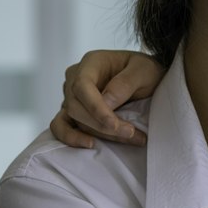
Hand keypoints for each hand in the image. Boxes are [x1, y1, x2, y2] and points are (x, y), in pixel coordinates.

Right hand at [49, 50, 164, 147]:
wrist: (145, 79)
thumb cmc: (144, 70)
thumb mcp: (144, 70)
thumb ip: (125, 83)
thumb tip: (106, 102)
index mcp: (91, 63)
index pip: (82, 86)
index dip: (95, 107)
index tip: (114, 124)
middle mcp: (75, 78)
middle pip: (76, 106)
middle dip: (102, 125)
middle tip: (130, 132)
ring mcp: (72, 96)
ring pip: (73, 119)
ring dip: (98, 133)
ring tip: (126, 138)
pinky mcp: (73, 112)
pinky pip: (61, 126)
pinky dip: (71, 138)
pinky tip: (91, 144)